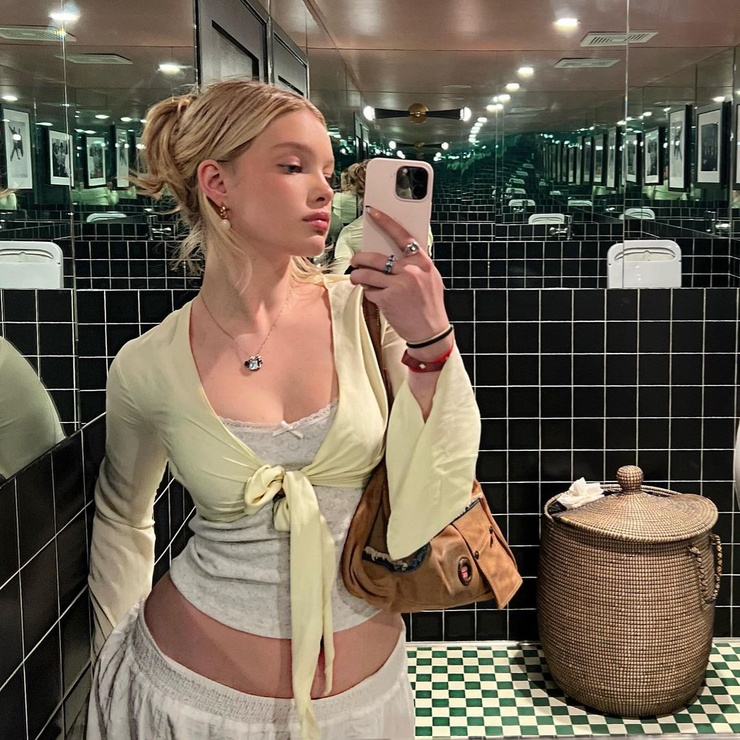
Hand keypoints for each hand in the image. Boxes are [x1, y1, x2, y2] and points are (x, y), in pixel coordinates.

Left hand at [348, 207, 448, 342]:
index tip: (373, 212)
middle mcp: (410, 271)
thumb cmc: (428, 304)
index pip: (402, 236)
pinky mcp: (388, 299)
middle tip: (355, 262)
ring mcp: (398, 285)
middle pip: (374, 257)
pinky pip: (369, 291)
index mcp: (422, 263)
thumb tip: (387, 253)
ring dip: (357, 277)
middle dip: (360, 259)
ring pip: (365, 274)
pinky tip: (376, 297)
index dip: (386, 222)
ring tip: (358, 279)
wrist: (430, 331)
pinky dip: (368, 293)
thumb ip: (411, 265)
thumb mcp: (428, 279)